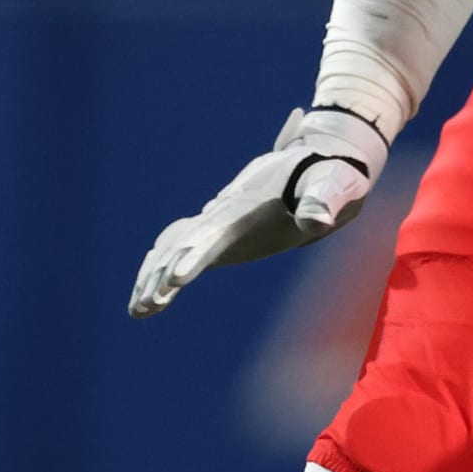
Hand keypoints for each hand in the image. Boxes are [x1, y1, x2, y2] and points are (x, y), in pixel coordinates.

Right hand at [128, 106, 388, 317]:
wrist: (319, 160)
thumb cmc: (329, 176)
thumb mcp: (334, 184)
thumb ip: (322, 200)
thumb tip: (317, 221)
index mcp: (247, 209)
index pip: (214, 234)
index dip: (194, 256)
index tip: (176, 280)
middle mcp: (224, 214)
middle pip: (183, 243)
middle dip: (161, 273)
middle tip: (146, 306)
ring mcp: (219, 220)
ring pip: (174, 246)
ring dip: (153, 275)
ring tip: (138, 311)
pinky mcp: (221, 229)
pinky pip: (180, 246)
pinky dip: (160, 266)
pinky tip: (149, 298)